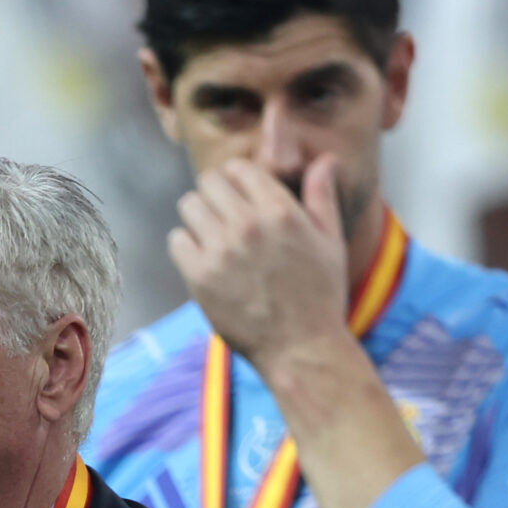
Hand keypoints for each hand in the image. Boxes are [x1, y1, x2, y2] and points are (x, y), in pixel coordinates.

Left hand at [169, 156, 350, 367]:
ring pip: (189, 206)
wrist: (301, 349)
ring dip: (199, 217)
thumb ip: (322, 196)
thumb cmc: (321, 296)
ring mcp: (221, 251)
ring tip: (213, 237)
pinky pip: (177, 240)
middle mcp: (248, 226)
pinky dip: (186, 246)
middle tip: (224, 216)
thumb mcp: (331, 242)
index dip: (237, 179)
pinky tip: (204, 260)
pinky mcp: (200, 277)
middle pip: (208, 182)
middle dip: (216, 195)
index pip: (239, 168)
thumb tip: (325, 159)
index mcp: (280, 211)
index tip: (240, 197)